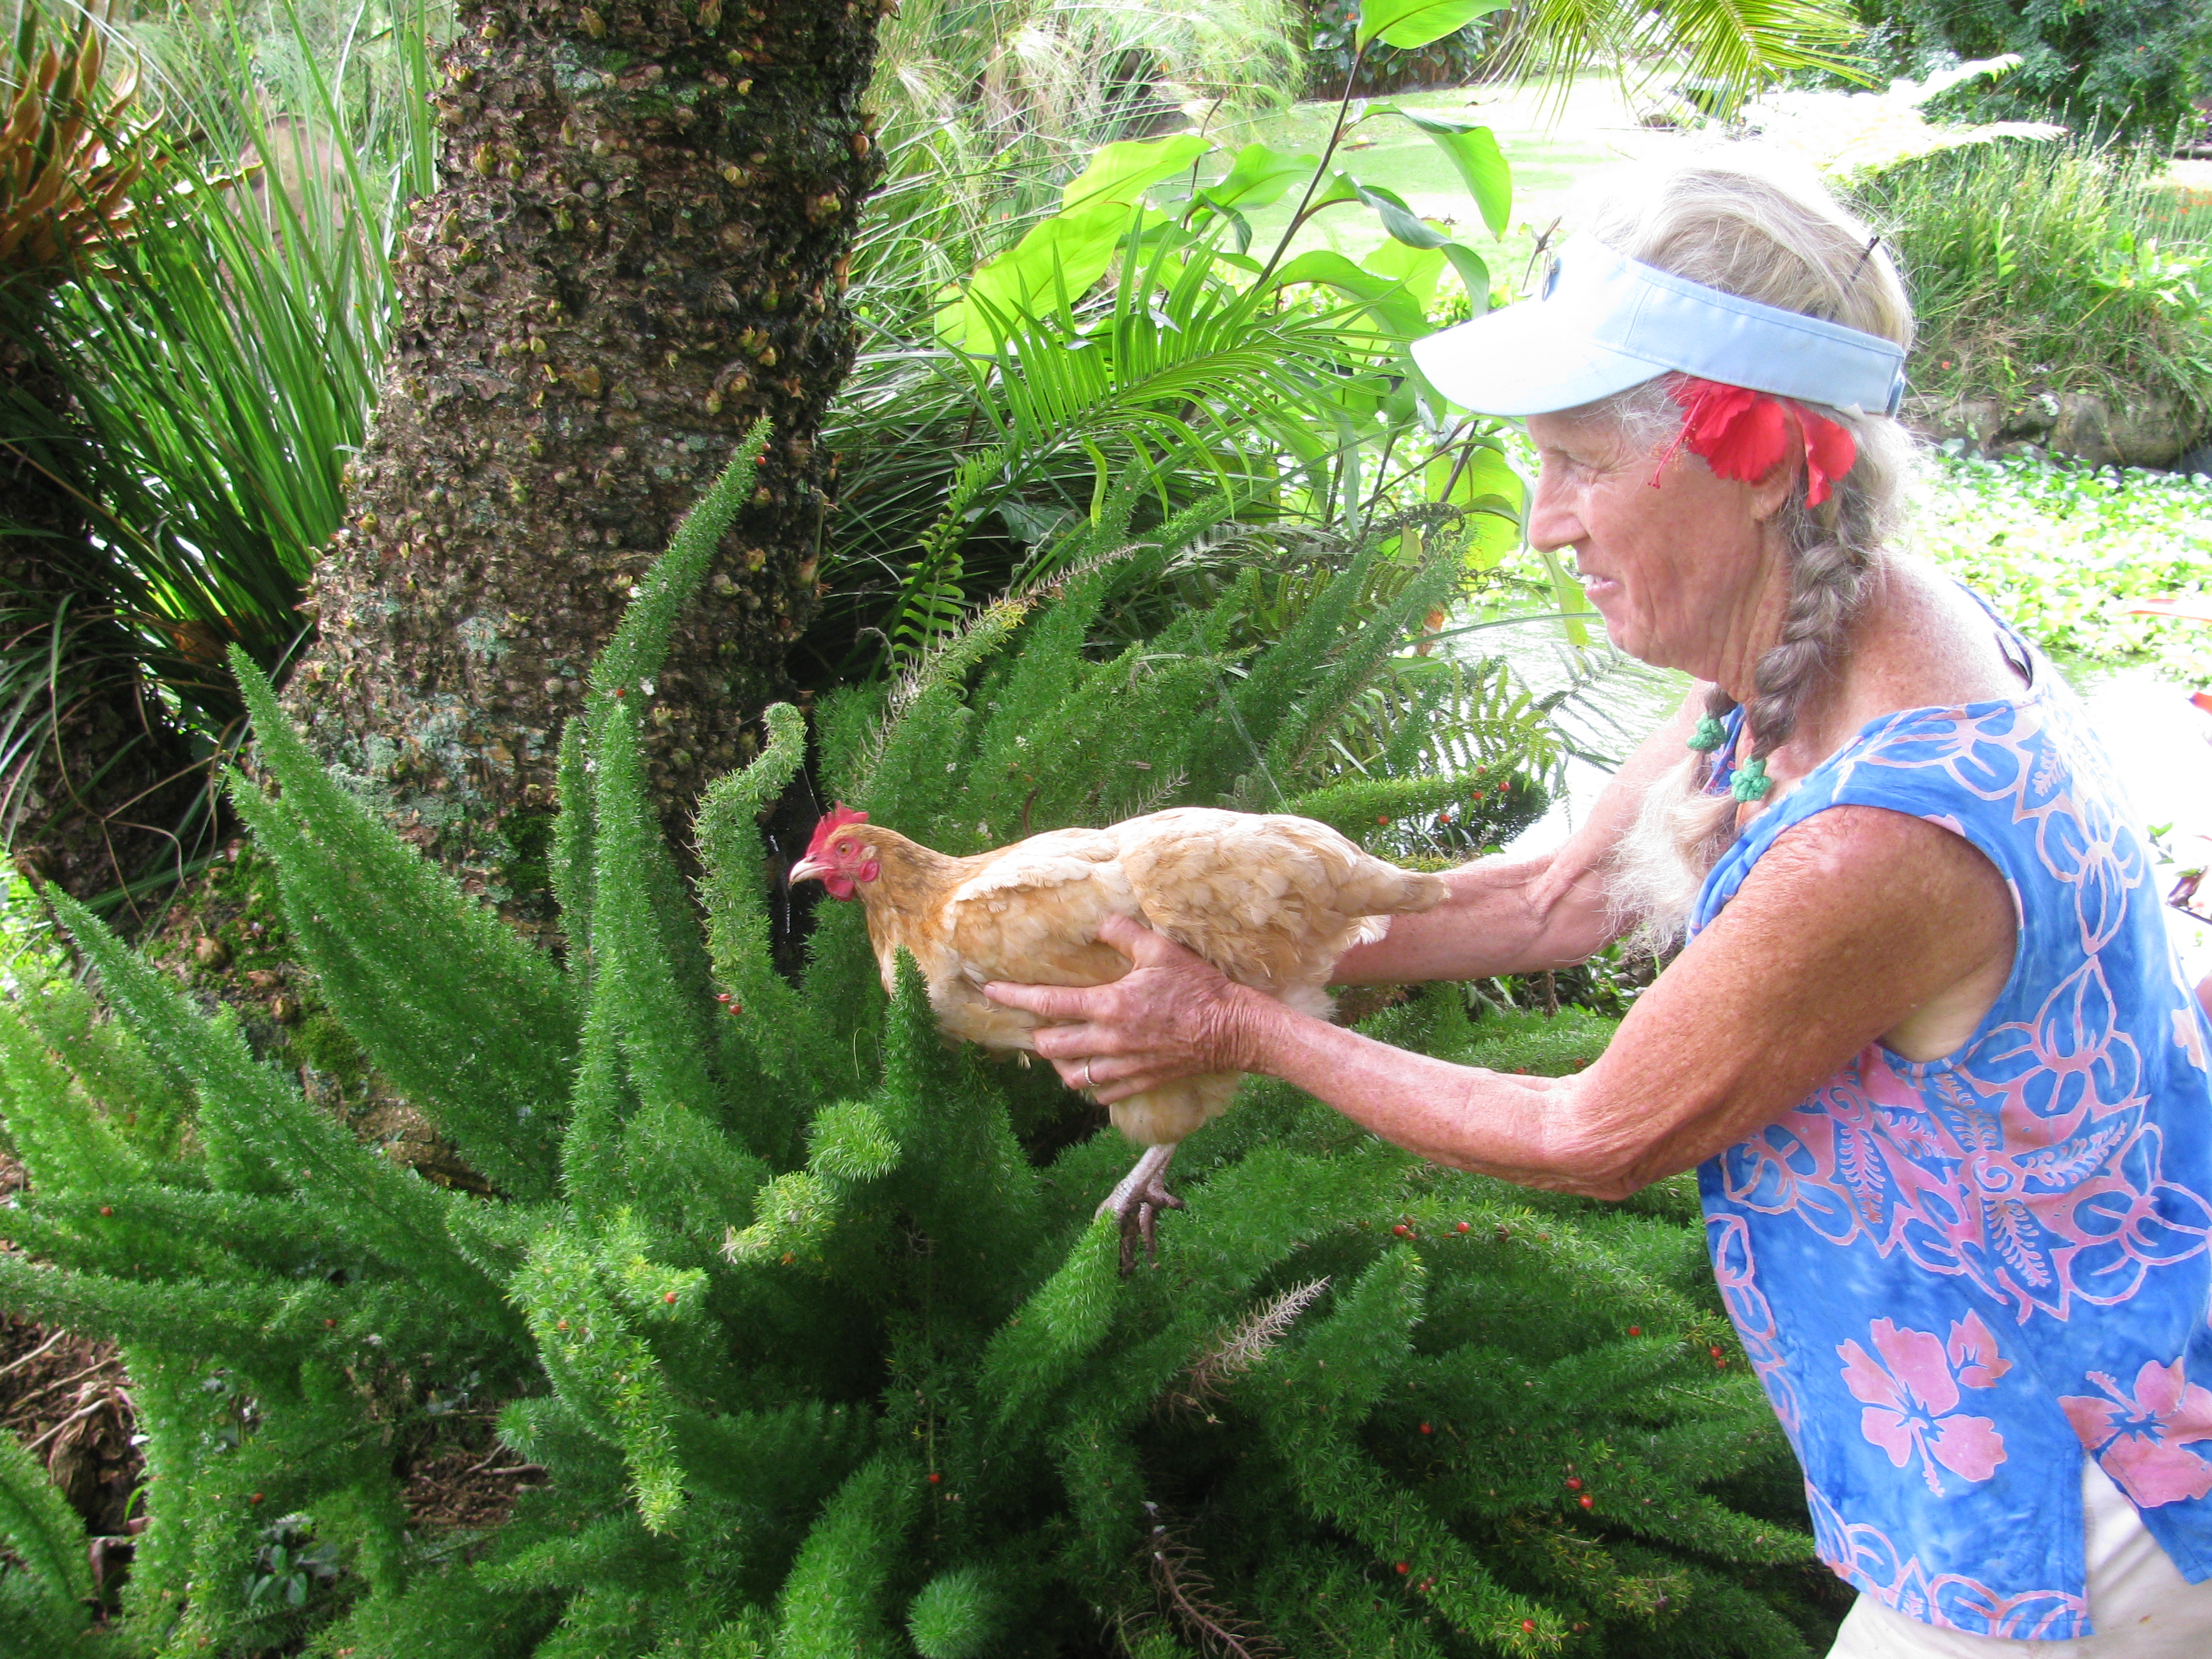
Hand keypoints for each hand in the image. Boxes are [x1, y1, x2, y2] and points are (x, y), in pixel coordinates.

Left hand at [982, 913, 1264, 1103]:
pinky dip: (1090, 1085)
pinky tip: (1092, 1071)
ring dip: (1060, 1063)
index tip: (991, 991)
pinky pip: (1102, 1093)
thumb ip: (1124, 934)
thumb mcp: (1161, 949)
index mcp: (1109, 1007)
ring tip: (1061, 1049)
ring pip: (1073, 1077)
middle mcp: (1110, 1041)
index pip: (1048, 1004)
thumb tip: (1099, 921)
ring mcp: (1124, 1066)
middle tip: (1035, 1022)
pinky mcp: (1141, 1082)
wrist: (1233, 1030)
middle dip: (1036, 1035)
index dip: (1015, 997)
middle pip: (1052, 1048)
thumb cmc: (1199, 988)